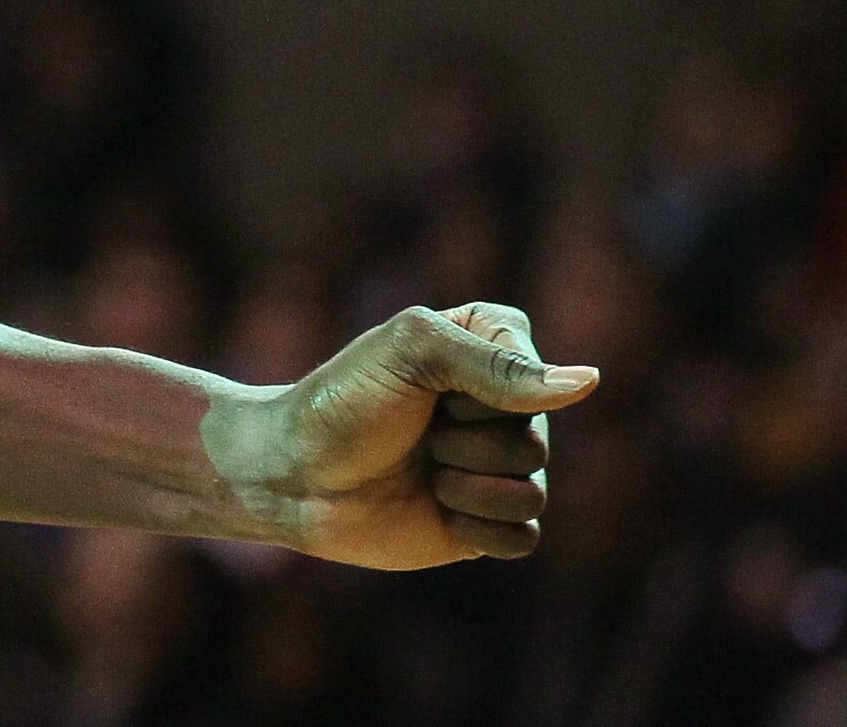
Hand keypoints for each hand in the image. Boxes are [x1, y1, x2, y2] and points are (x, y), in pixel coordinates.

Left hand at [228, 302, 597, 569]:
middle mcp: (505, 404)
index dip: (476, 388)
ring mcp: (498, 464)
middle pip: (536, 440)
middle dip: (464, 441)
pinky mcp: (488, 521)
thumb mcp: (411, 353)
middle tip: (415, 431)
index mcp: (491, 345)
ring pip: (532, 489)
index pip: (537, 375)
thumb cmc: (342, 401)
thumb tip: (589, 381)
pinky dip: (474, 526)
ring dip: (464, 485)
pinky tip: (435, 508)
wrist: (292, 475)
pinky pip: (523, 536)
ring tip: (421, 468)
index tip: (423, 381)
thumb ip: (498, 362)